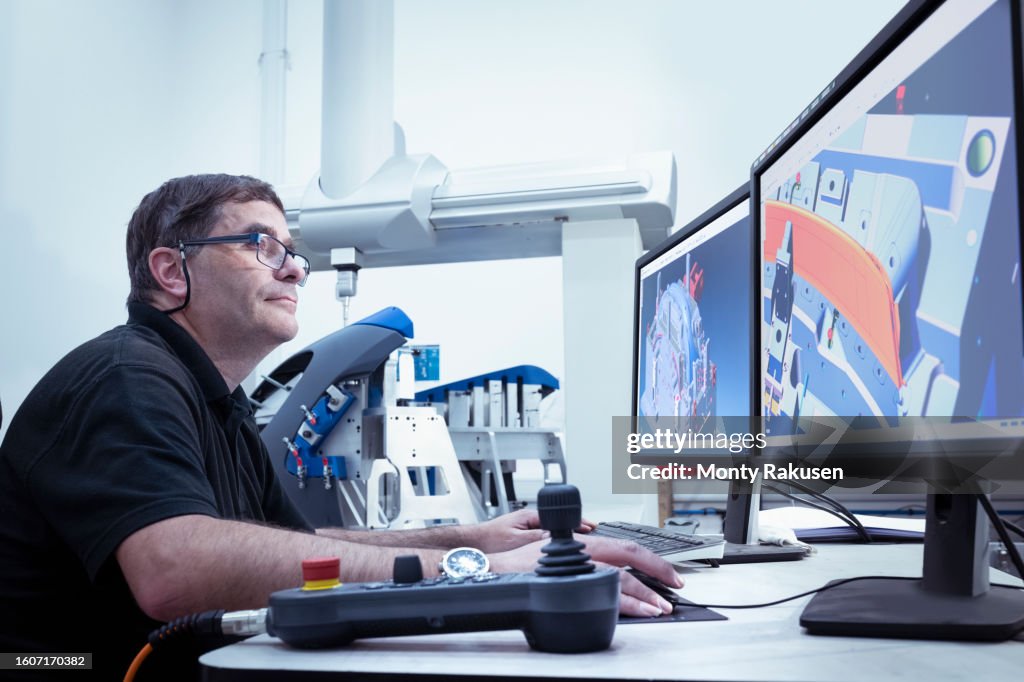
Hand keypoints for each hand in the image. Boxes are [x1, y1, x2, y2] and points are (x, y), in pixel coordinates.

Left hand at [464, 509, 597, 552]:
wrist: (472, 545)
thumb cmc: (490, 540)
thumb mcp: (518, 540)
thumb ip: (540, 538)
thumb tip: (559, 537)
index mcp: (532, 517)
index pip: (562, 518)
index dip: (579, 523)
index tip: (592, 528)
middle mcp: (531, 520)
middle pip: (560, 524)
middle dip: (576, 529)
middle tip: (592, 535)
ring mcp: (527, 528)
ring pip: (553, 532)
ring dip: (566, 536)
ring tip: (581, 541)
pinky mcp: (523, 537)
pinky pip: (545, 538)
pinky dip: (555, 542)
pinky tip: (559, 549)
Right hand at [487, 535, 682, 616]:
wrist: (493, 569)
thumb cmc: (518, 561)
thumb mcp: (554, 545)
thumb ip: (576, 547)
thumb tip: (598, 554)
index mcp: (582, 540)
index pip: (626, 545)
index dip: (651, 559)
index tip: (668, 572)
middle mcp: (582, 550)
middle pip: (629, 557)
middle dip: (657, 573)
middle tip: (674, 588)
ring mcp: (576, 568)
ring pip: (619, 578)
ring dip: (644, 595)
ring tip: (659, 607)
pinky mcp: (568, 585)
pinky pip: (602, 595)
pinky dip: (624, 605)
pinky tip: (637, 612)